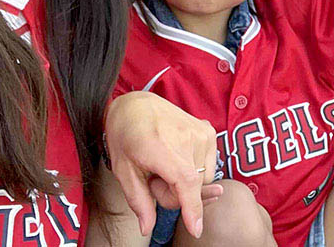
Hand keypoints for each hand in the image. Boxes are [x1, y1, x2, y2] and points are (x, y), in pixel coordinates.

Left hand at [105, 92, 218, 238]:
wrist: (137, 105)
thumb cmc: (126, 136)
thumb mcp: (123, 171)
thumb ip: (139, 201)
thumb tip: (146, 228)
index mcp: (162, 146)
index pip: (186, 182)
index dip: (192, 208)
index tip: (195, 229)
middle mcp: (188, 137)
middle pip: (192, 188)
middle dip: (173, 193)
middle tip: (153, 178)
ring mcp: (202, 133)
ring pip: (202, 180)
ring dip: (185, 182)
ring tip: (165, 165)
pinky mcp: (209, 131)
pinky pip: (208, 167)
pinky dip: (194, 170)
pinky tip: (177, 157)